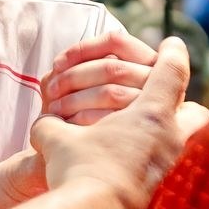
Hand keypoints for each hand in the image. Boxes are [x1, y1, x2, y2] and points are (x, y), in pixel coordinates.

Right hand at [31, 38, 197, 208]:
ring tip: (153, 134)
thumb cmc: (78, 172)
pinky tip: (134, 165)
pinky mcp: (162, 194)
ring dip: (171, 135)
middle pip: (197, 113)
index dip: (172, 54)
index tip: (171, 44)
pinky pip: (170, 169)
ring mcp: (171, 169)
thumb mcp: (56, 139)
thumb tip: (46, 124)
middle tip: (170, 103)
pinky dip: (157, 161)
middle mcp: (171, 139)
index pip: (172, 71)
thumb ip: (52, 125)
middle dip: (185, 106)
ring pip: (187, 144)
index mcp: (151, 115)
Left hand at [42, 31, 159, 124]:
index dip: (84, 48)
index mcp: (147, 64)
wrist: (102, 165)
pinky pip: (113, 121)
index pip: (117, 42)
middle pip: (112, 67)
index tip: (56, 64)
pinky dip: (85, 120)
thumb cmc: (92, 123)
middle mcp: (158, 83)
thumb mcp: (88, 91)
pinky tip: (66, 127)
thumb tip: (58, 67)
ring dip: (75, 100)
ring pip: (112, 93)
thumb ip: (79, 72)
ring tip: (53, 112)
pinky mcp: (150, 135)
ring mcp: (159, 109)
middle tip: (50, 91)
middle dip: (73, 77)